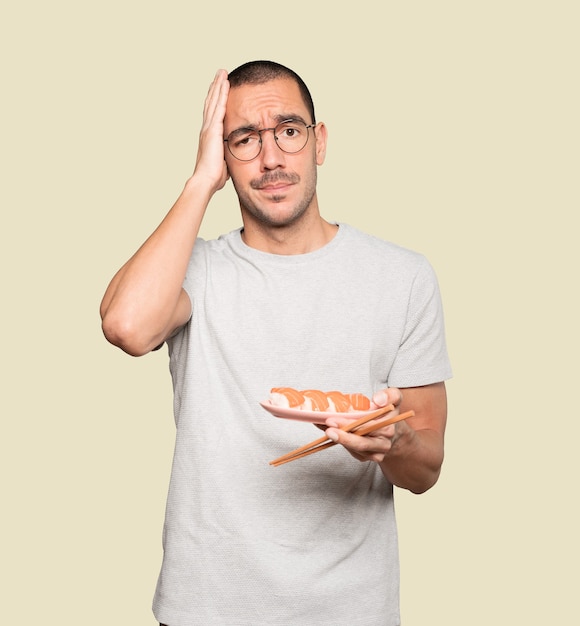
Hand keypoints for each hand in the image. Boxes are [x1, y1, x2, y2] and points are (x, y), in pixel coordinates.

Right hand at [192, 69, 229, 192]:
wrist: (206, 180)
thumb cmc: (213, 176)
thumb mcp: (223, 162)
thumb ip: (226, 156)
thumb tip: (231, 160)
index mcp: (209, 135)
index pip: (212, 113)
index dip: (215, 100)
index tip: (218, 88)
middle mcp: (207, 128)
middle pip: (211, 102)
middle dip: (216, 87)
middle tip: (220, 73)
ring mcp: (209, 128)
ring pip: (214, 101)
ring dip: (218, 86)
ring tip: (222, 72)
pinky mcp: (213, 129)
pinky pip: (219, 107)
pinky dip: (221, 94)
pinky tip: (225, 84)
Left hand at [324, 388, 403, 463]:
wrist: (394, 432)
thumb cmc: (388, 413)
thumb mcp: (395, 399)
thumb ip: (389, 395)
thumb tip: (377, 400)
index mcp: (387, 429)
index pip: (366, 428)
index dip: (348, 424)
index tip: (332, 419)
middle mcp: (382, 444)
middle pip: (359, 443)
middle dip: (341, 436)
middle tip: (326, 427)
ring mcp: (373, 454)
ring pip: (351, 448)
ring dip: (335, 438)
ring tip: (322, 426)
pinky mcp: (364, 457)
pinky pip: (348, 450)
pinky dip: (336, 439)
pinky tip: (326, 429)